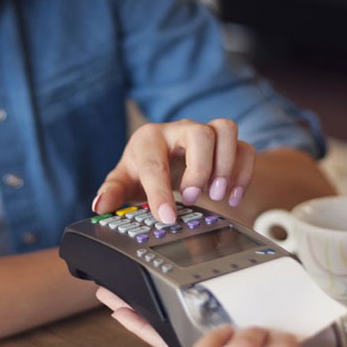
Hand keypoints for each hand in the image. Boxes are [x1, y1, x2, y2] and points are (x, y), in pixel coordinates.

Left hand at [92, 119, 254, 224]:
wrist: (162, 160)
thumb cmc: (143, 169)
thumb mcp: (124, 181)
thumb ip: (112, 193)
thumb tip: (101, 206)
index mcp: (150, 139)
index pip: (155, 161)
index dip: (160, 191)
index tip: (166, 217)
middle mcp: (180, 130)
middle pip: (200, 134)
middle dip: (199, 169)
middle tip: (191, 198)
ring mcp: (206, 134)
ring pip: (226, 130)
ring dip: (226, 165)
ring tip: (216, 195)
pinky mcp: (226, 145)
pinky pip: (245, 149)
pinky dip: (244, 173)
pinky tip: (231, 197)